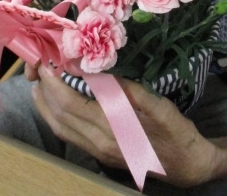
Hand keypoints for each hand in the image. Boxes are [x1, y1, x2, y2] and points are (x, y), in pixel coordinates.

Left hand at [30, 64, 219, 186]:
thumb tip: (105, 73)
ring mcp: (97, 151)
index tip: (47, 61)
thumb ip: (133, 92)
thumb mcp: (161, 108)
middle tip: (37, 64)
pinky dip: (55, 117)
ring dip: (45, 104)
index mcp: (113, 130)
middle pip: (60, 116)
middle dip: (44, 89)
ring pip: (60, 128)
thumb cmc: (177, 133)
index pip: (72, 104)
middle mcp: (99, 143)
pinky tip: (54, 103)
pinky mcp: (99, 153)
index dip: (55, 83)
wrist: (188, 165)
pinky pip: (69, 135)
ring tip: (38, 81)